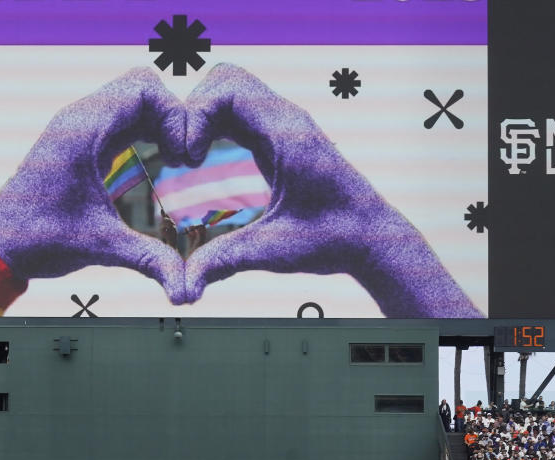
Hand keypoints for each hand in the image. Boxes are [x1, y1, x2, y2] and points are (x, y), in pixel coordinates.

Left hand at [0, 68, 188, 303]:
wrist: (1, 245)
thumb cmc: (41, 241)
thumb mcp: (101, 248)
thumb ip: (148, 260)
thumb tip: (186, 289)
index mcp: (83, 131)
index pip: (143, 89)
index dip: (174, 115)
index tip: (184, 156)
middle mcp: (80, 119)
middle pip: (140, 85)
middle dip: (171, 115)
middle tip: (182, 156)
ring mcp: (78, 127)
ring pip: (131, 98)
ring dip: (159, 121)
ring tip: (175, 158)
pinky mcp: (79, 139)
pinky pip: (120, 116)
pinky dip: (145, 129)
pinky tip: (158, 160)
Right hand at [182, 64, 481, 317]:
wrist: (371, 239)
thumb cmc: (334, 241)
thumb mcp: (274, 251)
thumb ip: (226, 261)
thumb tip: (183, 286)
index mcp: (288, 135)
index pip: (227, 90)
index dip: (195, 115)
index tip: (188, 159)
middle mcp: (287, 120)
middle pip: (225, 80)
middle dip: (194, 110)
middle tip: (184, 155)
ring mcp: (285, 125)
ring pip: (231, 92)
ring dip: (203, 116)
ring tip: (190, 159)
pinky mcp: (281, 136)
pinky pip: (240, 111)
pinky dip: (215, 125)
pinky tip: (205, 161)